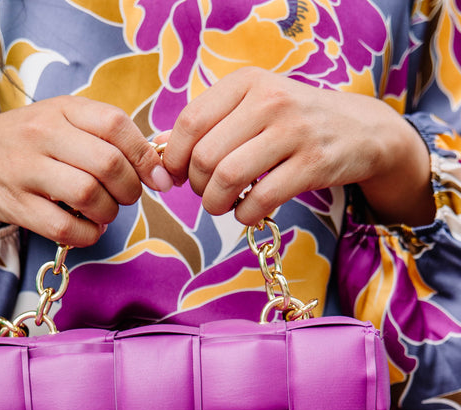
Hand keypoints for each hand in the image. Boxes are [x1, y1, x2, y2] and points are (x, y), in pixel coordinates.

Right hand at [0, 96, 172, 245]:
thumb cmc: (26, 141)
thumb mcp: (61, 120)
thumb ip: (104, 136)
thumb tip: (157, 168)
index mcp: (61, 109)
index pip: (116, 125)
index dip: (146, 156)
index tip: (157, 178)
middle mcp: (44, 134)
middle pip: (108, 164)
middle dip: (130, 189)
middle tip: (125, 196)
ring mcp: (27, 171)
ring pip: (89, 196)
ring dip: (109, 212)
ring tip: (104, 212)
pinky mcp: (17, 206)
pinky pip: (65, 228)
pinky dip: (87, 234)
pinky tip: (86, 227)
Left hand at [161, 68, 434, 226]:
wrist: (360, 130)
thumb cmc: (293, 124)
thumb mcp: (254, 107)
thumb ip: (212, 123)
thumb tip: (160, 151)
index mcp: (247, 83)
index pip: (190, 122)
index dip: (174, 158)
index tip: (177, 176)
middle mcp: (270, 101)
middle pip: (205, 156)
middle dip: (197, 186)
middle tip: (207, 193)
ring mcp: (294, 132)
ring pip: (228, 178)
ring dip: (216, 203)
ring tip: (223, 205)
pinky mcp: (313, 164)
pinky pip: (261, 200)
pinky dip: (245, 215)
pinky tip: (249, 211)